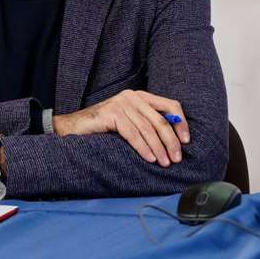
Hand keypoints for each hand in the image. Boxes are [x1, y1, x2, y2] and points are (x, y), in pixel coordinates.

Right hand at [51, 89, 189, 165]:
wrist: (73, 128)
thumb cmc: (104, 127)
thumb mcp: (130, 123)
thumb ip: (148, 124)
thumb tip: (173, 140)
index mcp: (141, 96)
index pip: (170, 105)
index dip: (181, 123)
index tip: (186, 140)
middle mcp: (133, 97)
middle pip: (160, 120)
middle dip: (171, 141)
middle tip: (177, 158)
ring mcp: (122, 104)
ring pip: (148, 129)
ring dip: (158, 148)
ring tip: (165, 162)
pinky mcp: (112, 114)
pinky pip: (133, 134)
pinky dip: (143, 148)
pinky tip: (150, 158)